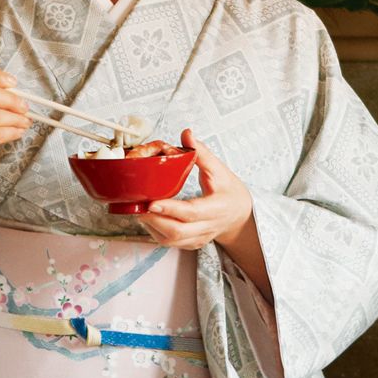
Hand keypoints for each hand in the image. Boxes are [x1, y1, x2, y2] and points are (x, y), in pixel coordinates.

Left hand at [139, 131, 254, 253]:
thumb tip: (186, 134)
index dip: (171, 209)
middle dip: (154, 219)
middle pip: (177, 231)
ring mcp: (199, 238)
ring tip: (139, 210)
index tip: (153, 202)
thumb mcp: (220, 170)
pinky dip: (156, 232)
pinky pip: (170, 243)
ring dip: (152, 226)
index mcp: (217, 208)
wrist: (240, 215)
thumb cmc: (230, 191)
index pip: (192, 212)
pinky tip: (149, 218)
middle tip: (138, 205)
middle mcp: (208, 227)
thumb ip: (201, 153)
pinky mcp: (191, 243)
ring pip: (171, 240)